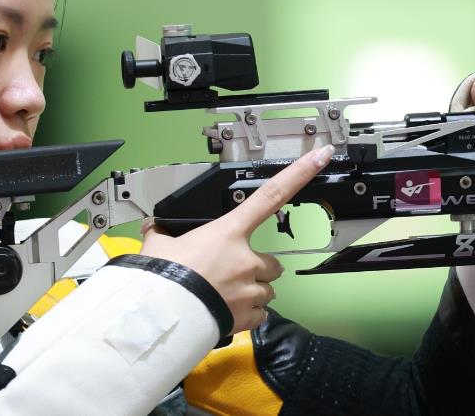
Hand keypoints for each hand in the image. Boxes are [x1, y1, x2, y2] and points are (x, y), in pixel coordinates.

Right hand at [139, 144, 334, 333]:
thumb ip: (163, 233)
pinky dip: (249, 315)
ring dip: (254, 291)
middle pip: (272, 262)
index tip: (321, 157)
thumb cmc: (164, 277)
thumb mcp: (159, 245)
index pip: (270, 195)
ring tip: (227, 295)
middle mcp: (246, 259)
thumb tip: (153, 227)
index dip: (299, 173)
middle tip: (233, 273)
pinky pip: (260, 315)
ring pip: (268, 290)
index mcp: (229, 232)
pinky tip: (229, 312)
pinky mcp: (247, 316)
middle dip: (259, 268)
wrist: (163, 316)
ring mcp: (250, 289)